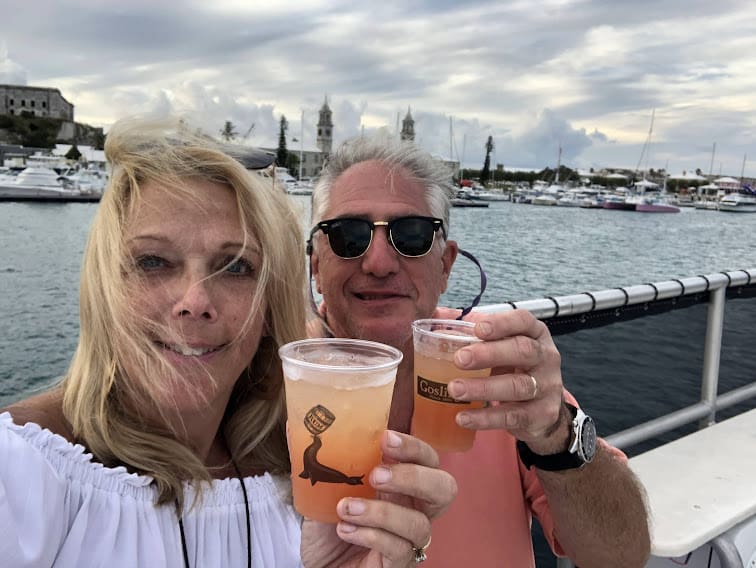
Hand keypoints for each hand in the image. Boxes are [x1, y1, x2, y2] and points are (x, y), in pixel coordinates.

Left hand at [300, 430, 455, 566]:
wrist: (318, 564)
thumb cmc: (329, 523)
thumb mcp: (327, 486)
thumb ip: (329, 460)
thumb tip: (304, 424)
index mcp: (403, 484)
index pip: (428, 458)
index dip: (414, 446)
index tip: (385, 438)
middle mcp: (414, 509)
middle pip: (445, 489)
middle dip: (414, 476)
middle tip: (377, 475)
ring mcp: (409, 540)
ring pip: (419, 524)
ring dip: (381, 512)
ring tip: (345, 507)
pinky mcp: (398, 566)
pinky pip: (399, 550)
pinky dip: (370, 535)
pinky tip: (345, 529)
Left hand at [432, 307, 568, 453]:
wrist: (543, 409)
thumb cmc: (514, 368)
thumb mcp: (502, 347)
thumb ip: (475, 334)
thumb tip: (438, 320)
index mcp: (535, 334)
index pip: (524, 321)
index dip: (502, 323)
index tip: (477, 329)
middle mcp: (546, 357)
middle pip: (523, 350)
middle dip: (489, 354)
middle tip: (459, 359)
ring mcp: (547, 387)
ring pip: (518, 386)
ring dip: (483, 388)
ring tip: (454, 389)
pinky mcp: (542, 414)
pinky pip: (512, 416)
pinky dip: (485, 418)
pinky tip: (463, 417)